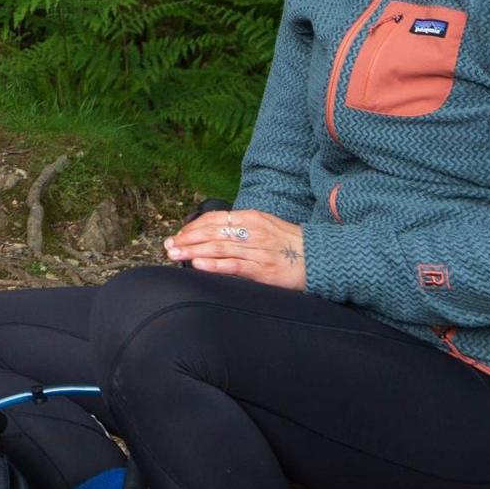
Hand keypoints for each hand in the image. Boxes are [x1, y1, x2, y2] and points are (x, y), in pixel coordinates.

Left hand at [166, 209, 305, 290]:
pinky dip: (214, 265)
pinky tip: (198, 265)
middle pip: (212, 233)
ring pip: (219, 249)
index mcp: (252, 218)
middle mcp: (253, 231)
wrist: (320, 259)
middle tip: (168, 246)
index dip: (193, 227)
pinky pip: (234, 266)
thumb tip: (212, 233)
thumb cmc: (290, 244)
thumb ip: (241, 228)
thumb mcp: (265, 226)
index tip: (178, 235)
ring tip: (175, 255)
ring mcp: (258, 251)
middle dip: (187, 239)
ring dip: (193, 252)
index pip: (214, 219)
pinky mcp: (264, 270)